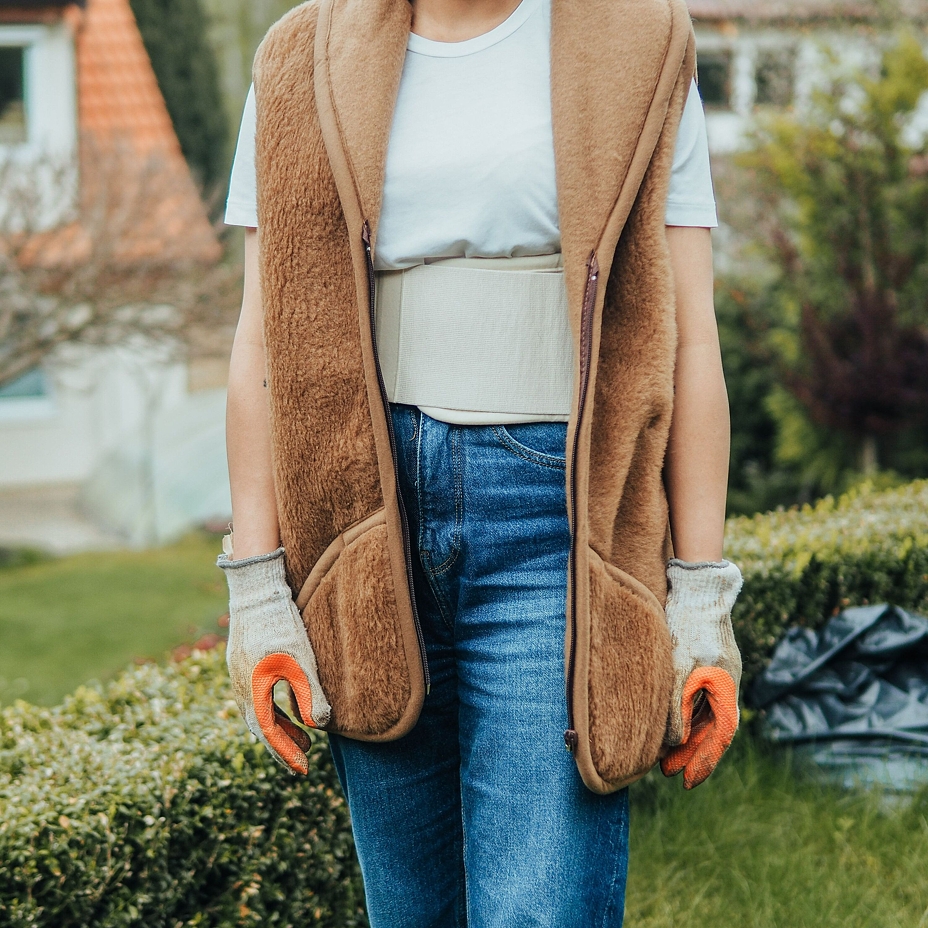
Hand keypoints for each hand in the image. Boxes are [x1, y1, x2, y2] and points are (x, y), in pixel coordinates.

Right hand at [217, 544, 330, 773]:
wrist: (255, 591)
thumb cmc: (280, 625)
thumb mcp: (300, 660)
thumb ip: (310, 693)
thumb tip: (320, 725)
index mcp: (253, 693)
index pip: (270, 735)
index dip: (288, 754)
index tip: (303, 770)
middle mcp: (241, 688)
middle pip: (261, 727)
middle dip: (284, 745)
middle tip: (305, 758)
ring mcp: (238, 674)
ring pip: (257, 712)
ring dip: (280, 726)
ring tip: (305, 735)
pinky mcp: (242, 661)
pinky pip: (255, 696)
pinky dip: (272, 707)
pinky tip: (288, 704)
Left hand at [660, 558, 742, 788]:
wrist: (698, 590)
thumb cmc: (687, 626)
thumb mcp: (679, 668)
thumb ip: (677, 705)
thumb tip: (674, 741)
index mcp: (726, 686)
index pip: (719, 735)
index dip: (703, 760)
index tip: (687, 781)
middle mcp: (729, 682)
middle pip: (714, 729)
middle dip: (692, 753)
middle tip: (669, 773)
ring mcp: (722, 672)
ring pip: (708, 715)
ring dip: (689, 737)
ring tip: (666, 757)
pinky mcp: (711, 663)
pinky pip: (704, 700)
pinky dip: (690, 716)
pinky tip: (674, 725)